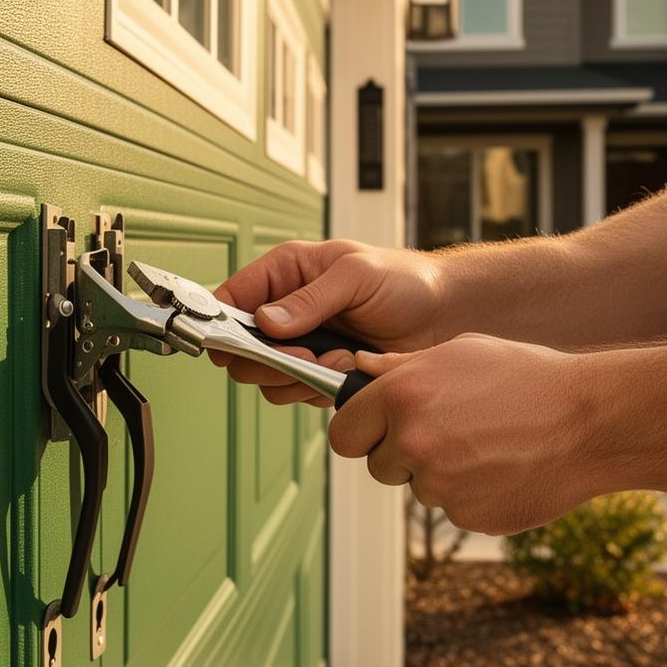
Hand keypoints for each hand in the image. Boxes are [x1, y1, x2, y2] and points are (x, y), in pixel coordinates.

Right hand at [212, 239, 451, 406]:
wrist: (445, 316)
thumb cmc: (405, 281)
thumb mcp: (356, 274)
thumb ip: (310, 299)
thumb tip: (267, 321)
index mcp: (287, 273)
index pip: (232, 297)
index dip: (221, 322)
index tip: (230, 342)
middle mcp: (287, 311)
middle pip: (242, 349)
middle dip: (269, 359)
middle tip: (303, 355)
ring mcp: (302, 346)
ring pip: (268, 378)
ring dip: (298, 375)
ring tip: (337, 357)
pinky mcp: (320, 374)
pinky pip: (298, 393)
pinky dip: (318, 387)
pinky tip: (348, 368)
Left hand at [329, 334, 619, 534]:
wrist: (592, 422)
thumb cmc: (529, 377)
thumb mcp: (462, 352)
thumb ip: (401, 366)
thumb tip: (359, 368)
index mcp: (402, 395)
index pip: (343, 432)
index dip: (360, 431)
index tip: (377, 429)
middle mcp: (412, 443)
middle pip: (376, 465)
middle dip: (399, 454)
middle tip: (447, 432)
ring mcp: (439, 485)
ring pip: (419, 487)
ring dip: (441, 473)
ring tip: (489, 443)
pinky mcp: (467, 516)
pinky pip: (453, 507)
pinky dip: (472, 493)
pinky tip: (505, 466)